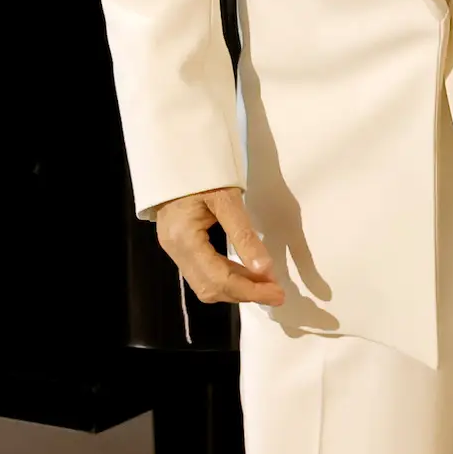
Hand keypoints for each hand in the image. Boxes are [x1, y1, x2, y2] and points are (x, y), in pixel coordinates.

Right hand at [152, 187, 283, 306]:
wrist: (178, 160)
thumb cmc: (204, 174)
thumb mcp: (228, 199)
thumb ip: (245, 235)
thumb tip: (265, 269)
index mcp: (184, 239)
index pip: (218, 278)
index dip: (249, 290)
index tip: (278, 294)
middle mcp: (175, 250)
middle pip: (210, 288)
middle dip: (245, 293)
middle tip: (277, 293)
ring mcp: (175, 251)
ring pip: (205, 284)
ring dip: (238, 288)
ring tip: (267, 286)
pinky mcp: (180, 248)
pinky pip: (204, 273)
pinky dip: (228, 278)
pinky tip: (250, 275)